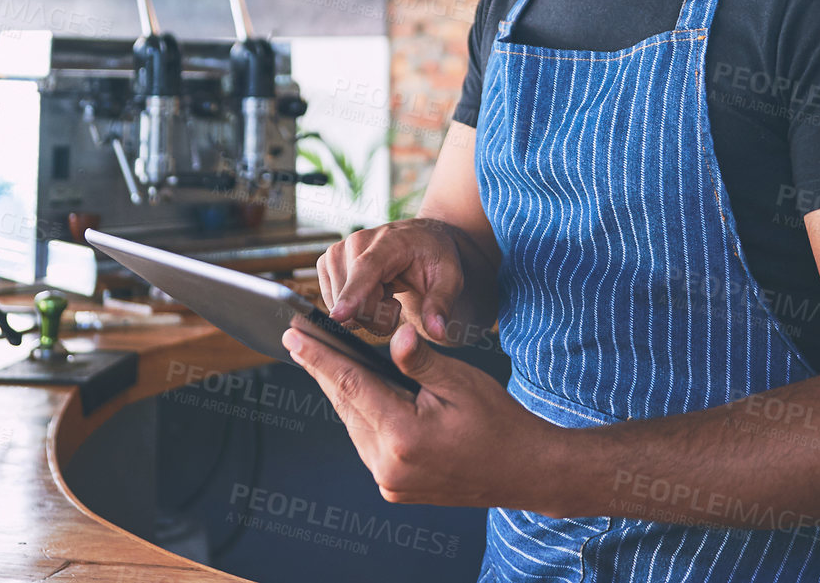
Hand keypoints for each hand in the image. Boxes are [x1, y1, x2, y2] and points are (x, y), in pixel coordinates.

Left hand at [282, 320, 563, 511]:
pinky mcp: (394, 487)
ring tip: (322, 358)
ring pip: (353, 424)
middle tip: (299, 338)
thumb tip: (393, 333)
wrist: (525, 471)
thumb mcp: (460, 381)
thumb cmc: (498, 422)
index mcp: (403, 435)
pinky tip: (355, 392)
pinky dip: (360, 414)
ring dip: (341, 392)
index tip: (294, 334)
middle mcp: (388, 464)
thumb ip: (418, 359)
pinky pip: (367, 442)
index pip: (350, 384)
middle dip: (323, 369)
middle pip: (345, 405)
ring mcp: (389, 481)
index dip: (319, 356)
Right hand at [316, 219, 478, 344]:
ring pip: (341, 306)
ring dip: (366, 311)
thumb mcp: (450, 279)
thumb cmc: (434, 257)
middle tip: (398, 298)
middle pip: (355, 301)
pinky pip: (333, 304)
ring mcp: (337, 252)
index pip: (366, 269)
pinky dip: (353, 306)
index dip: (352, 294)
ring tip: (386, 292)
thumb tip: (437, 331)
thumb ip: (441, 304)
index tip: (339, 317)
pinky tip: (371, 292)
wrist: (420, 239)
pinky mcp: (327, 263)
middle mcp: (356, 242)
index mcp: (389, 241)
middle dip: (377, 314)